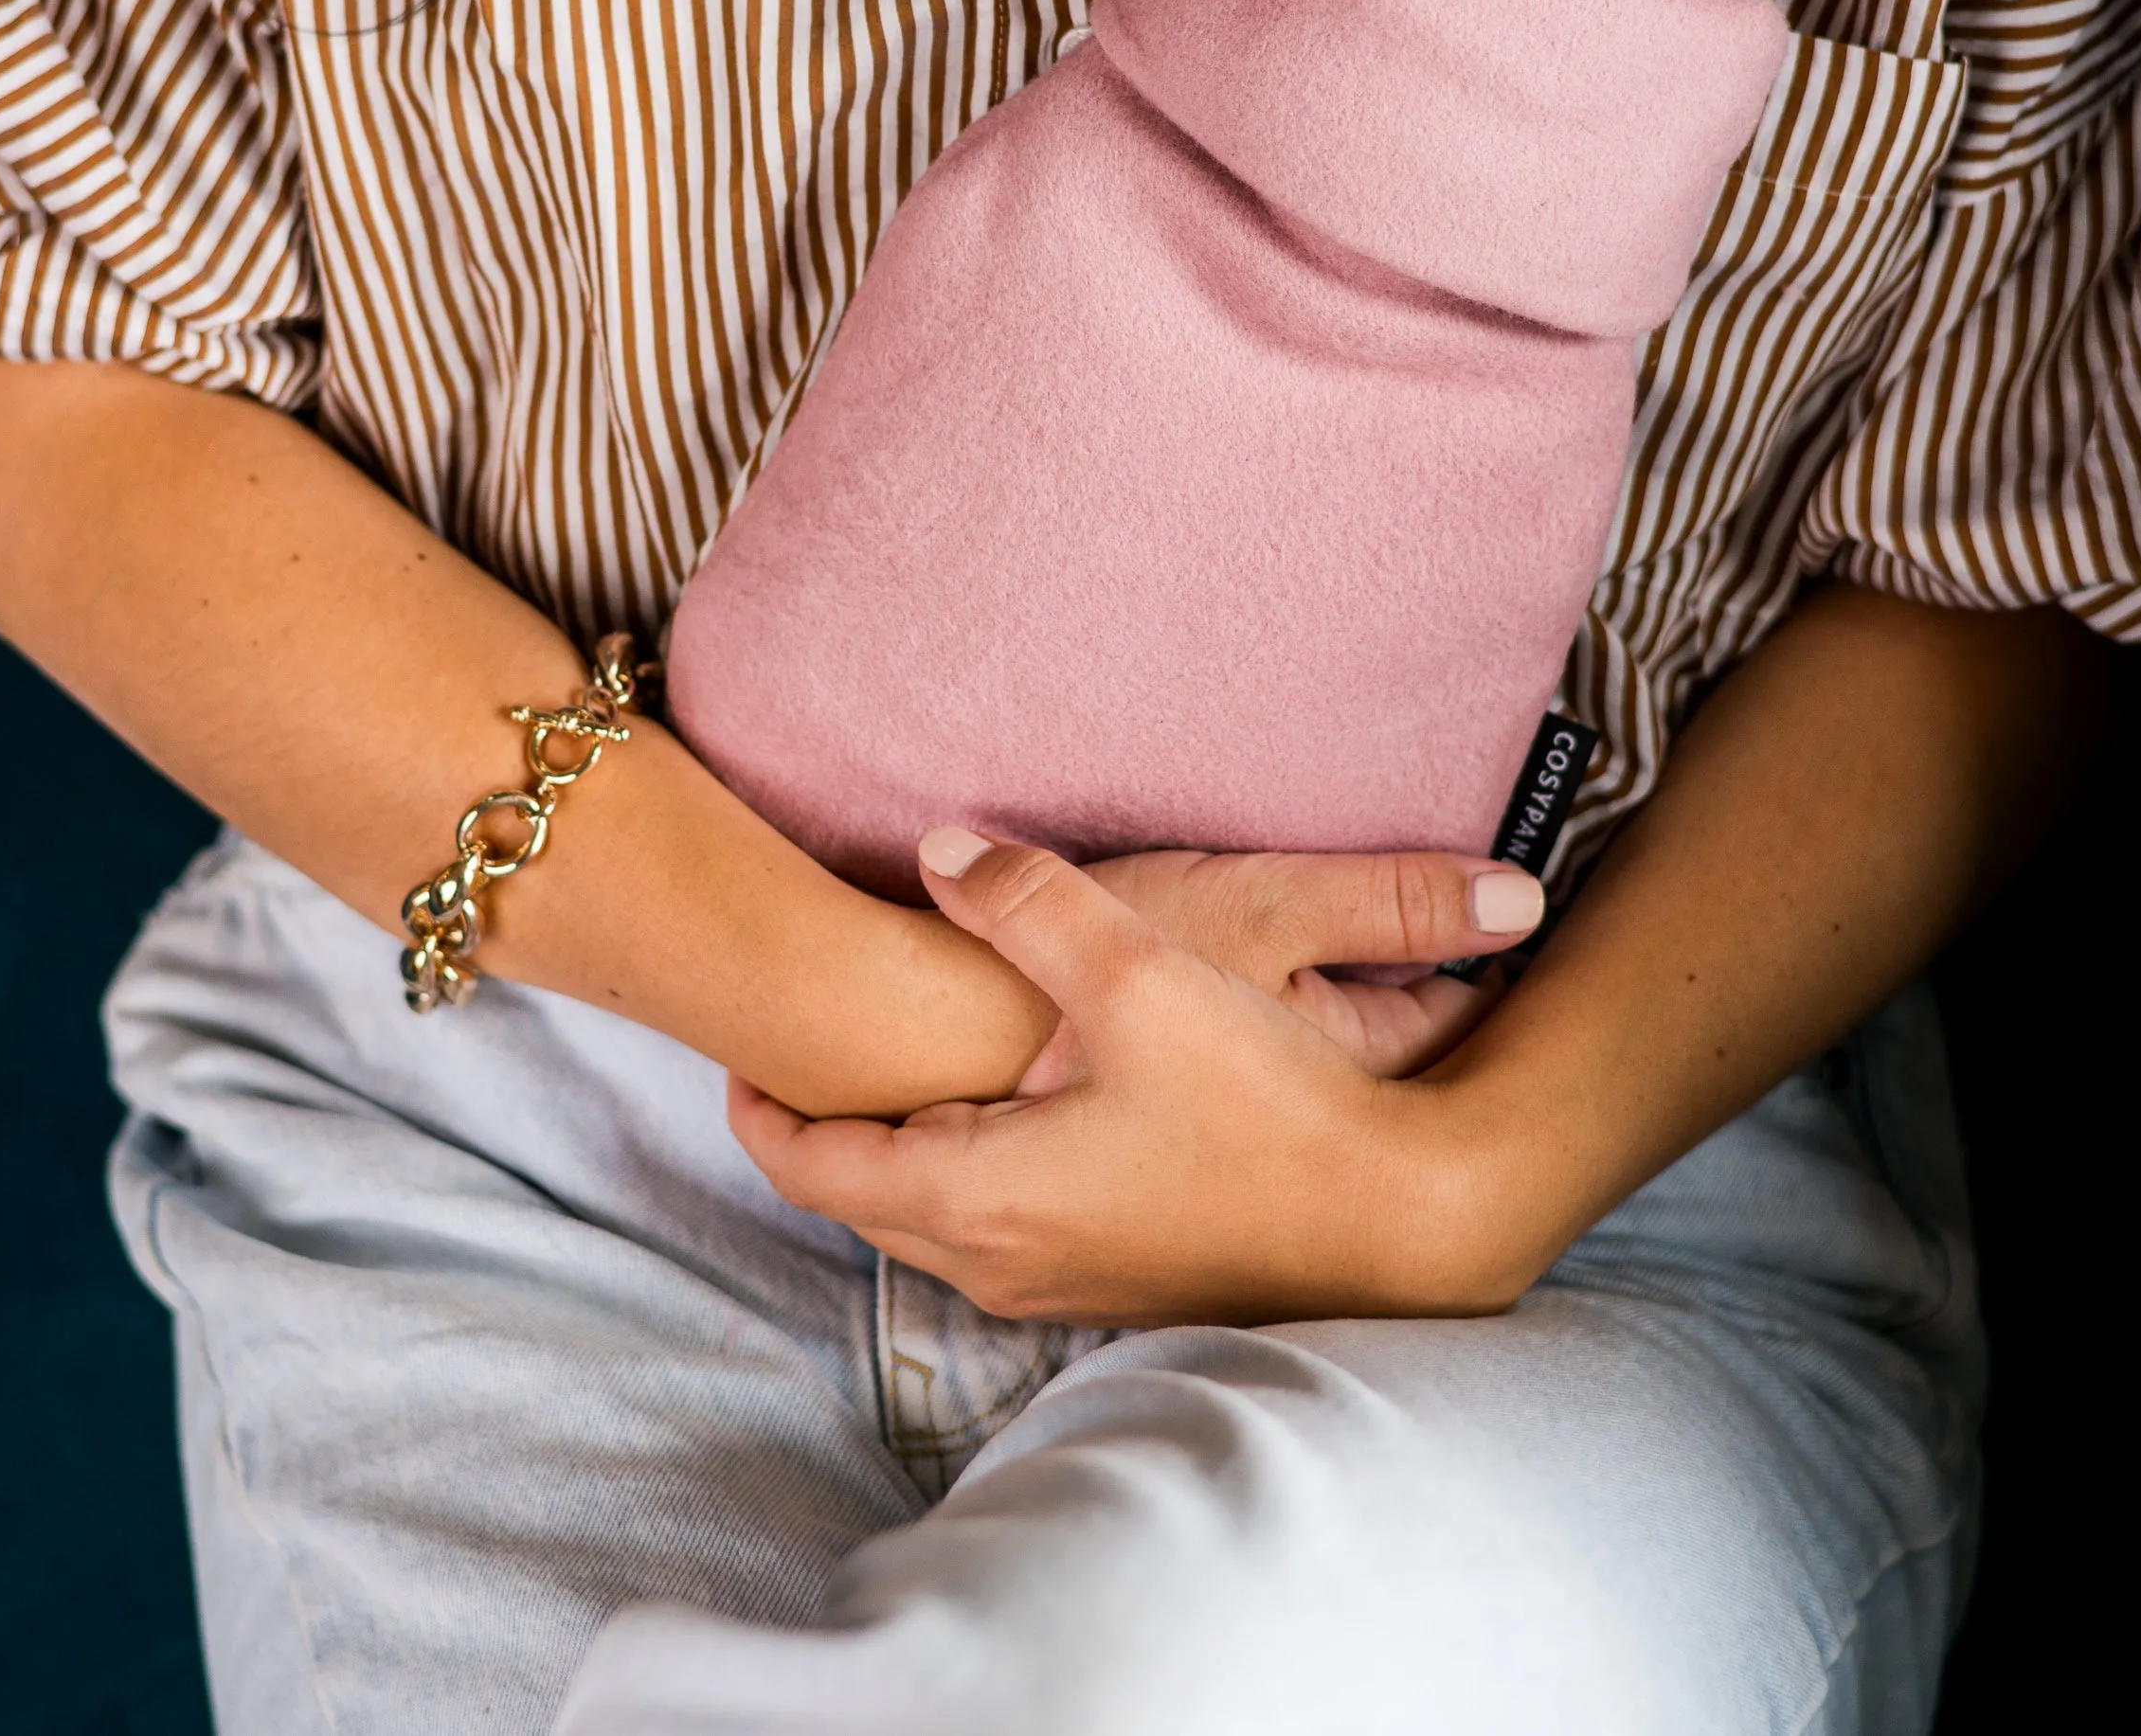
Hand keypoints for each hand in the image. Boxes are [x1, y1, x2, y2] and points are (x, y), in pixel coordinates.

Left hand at [731, 831, 1537, 1326]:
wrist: (1402, 1214)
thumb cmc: (1268, 1101)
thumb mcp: (1139, 975)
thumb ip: (1026, 903)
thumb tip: (936, 850)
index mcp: (976, 1193)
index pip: (808, 1164)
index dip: (757, 1103)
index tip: (738, 1046)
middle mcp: (1001, 1260)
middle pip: (856, 1202)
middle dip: (813, 1131)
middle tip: (792, 1056)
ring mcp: (1062, 1287)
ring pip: (926, 1229)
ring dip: (890, 1159)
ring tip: (885, 1079)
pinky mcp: (1118, 1289)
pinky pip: (994, 1241)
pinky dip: (961, 1183)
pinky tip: (1000, 1124)